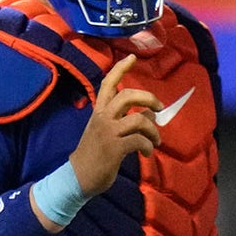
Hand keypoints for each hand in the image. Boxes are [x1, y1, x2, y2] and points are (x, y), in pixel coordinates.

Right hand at [69, 54, 161, 195]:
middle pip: (127, 96)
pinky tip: (146, 153)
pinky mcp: (114, 147)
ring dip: (153, 130)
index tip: (132, 57)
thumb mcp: (106, 133)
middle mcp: (102, 117)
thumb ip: (124, 121)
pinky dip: (147, 146)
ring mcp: (108, 132)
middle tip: (158, 107)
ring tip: (155, 141)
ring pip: (138, 119)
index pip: (108, 84)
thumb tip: (148, 113)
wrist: (77, 178)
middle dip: (148, 98)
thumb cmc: (93, 155)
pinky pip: (139, 140)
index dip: (120, 69)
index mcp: (99, 112)